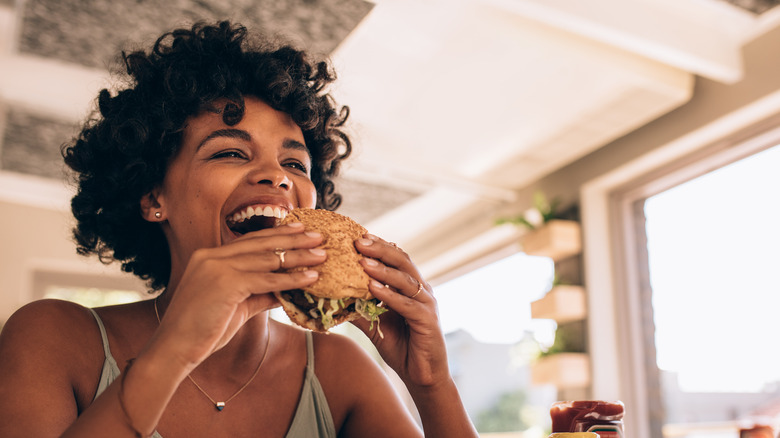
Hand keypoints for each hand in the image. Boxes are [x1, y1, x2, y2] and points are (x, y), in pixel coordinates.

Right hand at [150, 223, 325, 367]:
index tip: (299, 229)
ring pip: (267, 258)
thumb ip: (259, 294)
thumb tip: (285, 290)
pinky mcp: (226, 283)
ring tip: (322, 255)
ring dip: (298, 257)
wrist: (175, 348)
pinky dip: (291, 279)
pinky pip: (267, 279)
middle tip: (318, 236)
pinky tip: (310, 277)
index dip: (276, 234)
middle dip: (293, 239)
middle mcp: (212, 256)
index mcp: (209, 257)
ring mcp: (217, 267)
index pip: (249, 241)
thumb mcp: (236, 306)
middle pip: (261, 243)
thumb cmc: (203, 330)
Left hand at [351, 234, 449, 387]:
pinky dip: (389, 295)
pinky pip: (407, 304)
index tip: (357, 236)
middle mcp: (421, 290)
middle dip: (380, 249)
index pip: (396, 258)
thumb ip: (360, 308)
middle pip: (402, 261)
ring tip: (363, 261)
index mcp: (411, 287)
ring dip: (383, 269)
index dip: (379, 246)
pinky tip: (373, 288)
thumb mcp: (375, 324)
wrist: (422, 375)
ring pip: (405, 280)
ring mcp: (427, 304)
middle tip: (358, 240)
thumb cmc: (401, 346)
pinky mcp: (427, 320)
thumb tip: (333, 297)